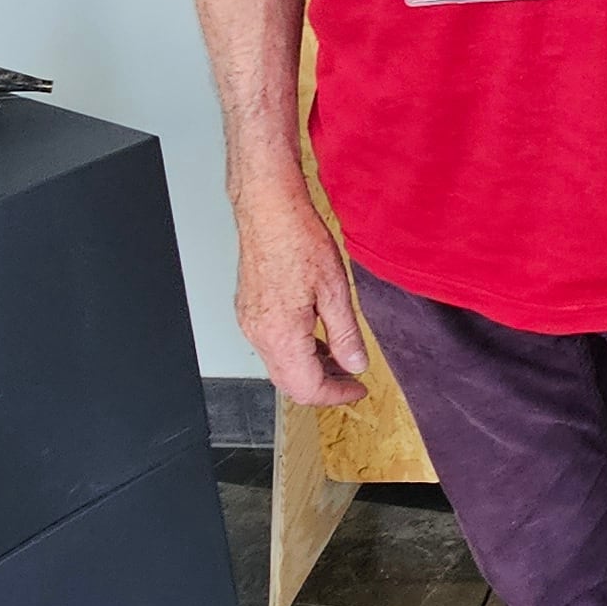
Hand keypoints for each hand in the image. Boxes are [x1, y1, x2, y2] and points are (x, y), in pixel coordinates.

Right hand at [238, 194, 373, 407]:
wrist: (269, 210)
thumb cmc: (297, 239)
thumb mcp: (335, 291)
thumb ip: (345, 334)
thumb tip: (355, 364)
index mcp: (280, 335)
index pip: (308, 388)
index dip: (337, 394)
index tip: (358, 389)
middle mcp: (259, 334)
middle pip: (290, 383)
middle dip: (323, 386)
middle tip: (351, 380)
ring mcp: (250, 323)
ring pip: (279, 366)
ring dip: (309, 369)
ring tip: (340, 358)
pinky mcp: (248, 310)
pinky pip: (271, 345)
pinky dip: (295, 351)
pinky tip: (316, 337)